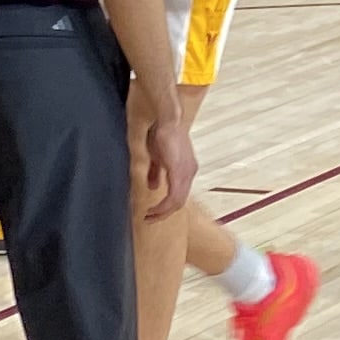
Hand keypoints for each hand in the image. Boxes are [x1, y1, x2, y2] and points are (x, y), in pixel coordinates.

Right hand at [128, 80, 194, 221]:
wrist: (168, 120)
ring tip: (149, 217)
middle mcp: (190, 173)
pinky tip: (153, 210)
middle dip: (163, 213)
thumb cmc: (162, 133)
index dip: (166, 207)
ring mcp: (186, 173)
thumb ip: (156, 173)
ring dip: (162, 213)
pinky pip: (173, 196)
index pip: (180, 195)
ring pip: (177, 202)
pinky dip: (163, 206)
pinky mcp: (179, 172)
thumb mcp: (158, 157)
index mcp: (186, 170)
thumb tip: (154, 186)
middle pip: (180, 202)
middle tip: (149, 219)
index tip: (153, 213)